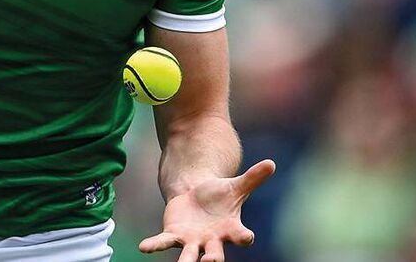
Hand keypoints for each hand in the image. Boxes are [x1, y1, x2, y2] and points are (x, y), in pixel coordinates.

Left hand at [139, 159, 275, 261]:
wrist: (198, 195)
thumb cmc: (220, 195)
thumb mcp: (236, 186)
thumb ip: (253, 178)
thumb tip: (272, 163)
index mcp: (231, 230)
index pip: (241, 237)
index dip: (244, 237)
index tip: (247, 237)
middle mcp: (213, 241)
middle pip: (215, 256)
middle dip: (213, 260)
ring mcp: (193, 241)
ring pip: (189, 256)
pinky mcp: (175, 235)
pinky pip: (164, 241)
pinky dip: (154, 244)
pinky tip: (144, 247)